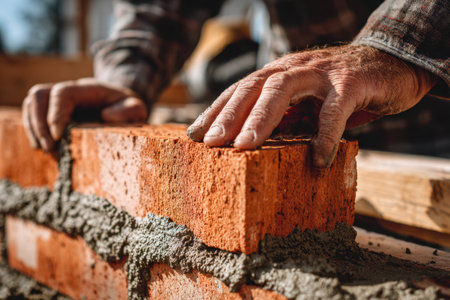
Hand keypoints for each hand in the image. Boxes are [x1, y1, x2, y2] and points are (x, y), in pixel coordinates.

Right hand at [22, 78, 146, 150]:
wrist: (120, 105)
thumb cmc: (127, 108)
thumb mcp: (137, 108)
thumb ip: (130, 110)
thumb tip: (108, 116)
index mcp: (88, 88)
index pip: (62, 93)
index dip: (56, 113)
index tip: (60, 136)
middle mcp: (68, 90)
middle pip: (39, 95)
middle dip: (39, 123)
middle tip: (50, 148)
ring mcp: (56, 99)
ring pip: (31, 104)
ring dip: (33, 128)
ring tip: (45, 150)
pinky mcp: (50, 111)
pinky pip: (32, 115)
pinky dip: (33, 131)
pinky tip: (43, 148)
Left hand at [187, 45, 435, 167]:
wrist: (390, 64)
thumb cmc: (339, 89)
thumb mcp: (304, 102)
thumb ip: (282, 117)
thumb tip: (252, 145)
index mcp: (278, 73)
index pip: (239, 90)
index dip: (215, 111)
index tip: (193, 136)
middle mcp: (294, 68)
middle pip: (253, 86)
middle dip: (228, 115)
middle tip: (210, 143)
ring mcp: (321, 73)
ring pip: (282, 90)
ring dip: (261, 120)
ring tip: (244, 149)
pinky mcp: (351, 83)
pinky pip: (334, 110)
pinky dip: (325, 137)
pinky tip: (318, 161)